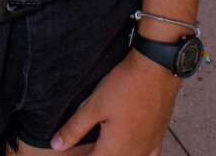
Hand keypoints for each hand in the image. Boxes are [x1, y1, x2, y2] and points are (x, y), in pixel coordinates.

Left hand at [50, 50, 180, 153]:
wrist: (156, 69)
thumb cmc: (124, 86)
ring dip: (116, 155)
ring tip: (106, 146)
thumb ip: (74, 128)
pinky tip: (133, 151)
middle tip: (89, 145)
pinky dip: (138, 155)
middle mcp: (134, 154)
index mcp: (115, 150)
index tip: (71, 151)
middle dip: (97, 154)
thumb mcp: (94, 105)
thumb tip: (56, 145)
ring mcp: (149, 146)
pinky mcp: (159, 136)